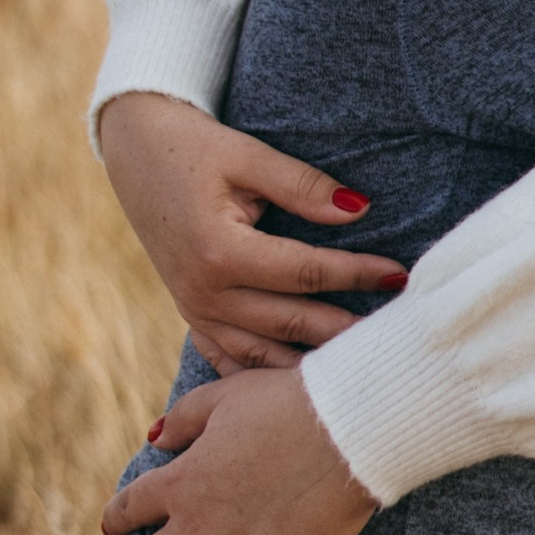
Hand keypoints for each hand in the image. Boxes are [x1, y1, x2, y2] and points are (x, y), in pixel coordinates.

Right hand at [98, 91, 406, 371]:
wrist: (134, 151)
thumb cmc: (193, 147)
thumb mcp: (246, 156)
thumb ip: (302, 186)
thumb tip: (358, 210)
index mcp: (220, 251)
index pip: (306, 272)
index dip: (356, 274)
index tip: (399, 276)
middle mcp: (205, 292)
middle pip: (290, 323)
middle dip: (345, 330)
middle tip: (394, 337)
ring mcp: (195, 310)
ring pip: (262, 353)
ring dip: (309, 364)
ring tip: (359, 366)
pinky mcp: (191, 313)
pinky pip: (230, 359)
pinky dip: (265, 374)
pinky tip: (299, 386)